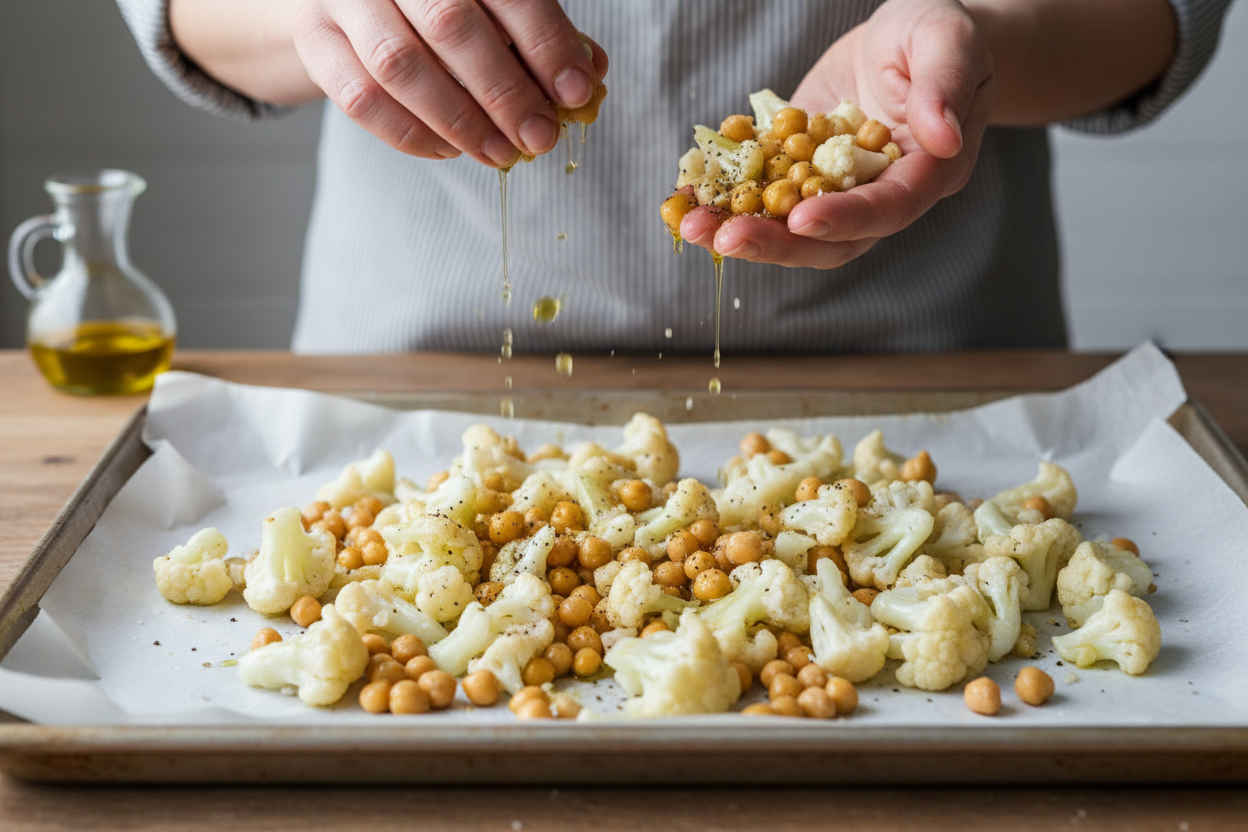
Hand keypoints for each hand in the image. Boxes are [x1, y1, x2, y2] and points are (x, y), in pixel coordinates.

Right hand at [294, 0, 607, 165]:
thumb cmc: (434, 4)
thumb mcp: (490, 7)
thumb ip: (537, 36)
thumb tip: (589, 76)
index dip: (546, 42)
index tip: (576, 92)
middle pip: (450, 25)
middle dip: (505, 92)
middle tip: (540, 137)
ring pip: (400, 66)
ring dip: (461, 121)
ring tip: (502, 154)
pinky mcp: (315, 41)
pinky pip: (362, 99)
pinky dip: (412, 134)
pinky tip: (450, 151)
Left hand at [681, 0, 992, 268]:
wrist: (904, 38)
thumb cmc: (936, 32)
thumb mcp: (946, 40)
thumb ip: (943, 84)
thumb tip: (942, 138)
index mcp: (928, 174)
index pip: (888, 208)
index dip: (845, 218)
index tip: (802, 219)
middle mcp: (880, 196)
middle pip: (831, 239)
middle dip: (775, 243)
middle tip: (724, 238)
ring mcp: (835, 190)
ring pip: (790, 228)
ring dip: (741, 231)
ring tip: (691, 225)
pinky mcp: (798, 174)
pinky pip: (762, 195)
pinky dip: (724, 199)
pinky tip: (686, 196)